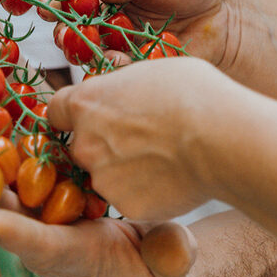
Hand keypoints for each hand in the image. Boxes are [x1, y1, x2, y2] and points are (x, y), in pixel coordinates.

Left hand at [0, 212, 196, 276]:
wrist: (145, 263)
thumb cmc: (159, 266)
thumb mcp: (172, 264)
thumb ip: (172, 255)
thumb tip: (177, 249)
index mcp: (78, 258)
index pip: (45, 246)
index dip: (16, 233)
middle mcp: (46, 238)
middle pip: (1, 212)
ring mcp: (38, 217)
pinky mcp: (38, 197)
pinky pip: (8, 173)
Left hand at [47, 57, 244, 221]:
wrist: (219, 137)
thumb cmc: (192, 93)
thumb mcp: (151, 71)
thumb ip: (123, 87)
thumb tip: (124, 94)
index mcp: (87, 102)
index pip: (58, 111)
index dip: (75, 115)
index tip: (94, 117)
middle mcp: (85, 142)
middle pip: (82, 146)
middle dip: (103, 145)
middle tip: (141, 139)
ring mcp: (103, 178)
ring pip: (106, 176)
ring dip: (126, 170)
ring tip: (165, 158)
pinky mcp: (125, 205)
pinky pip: (131, 198)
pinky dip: (146, 192)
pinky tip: (173, 178)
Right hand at [73, 0, 240, 68]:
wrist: (230, 19)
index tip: (46, 6)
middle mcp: (106, 16)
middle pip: (69, 25)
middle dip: (65, 29)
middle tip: (69, 32)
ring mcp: (117, 44)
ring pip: (86, 52)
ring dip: (85, 51)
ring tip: (99, 44)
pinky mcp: (133, 69)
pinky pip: (112, 73)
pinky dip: (112, 69)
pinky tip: (123, 61)